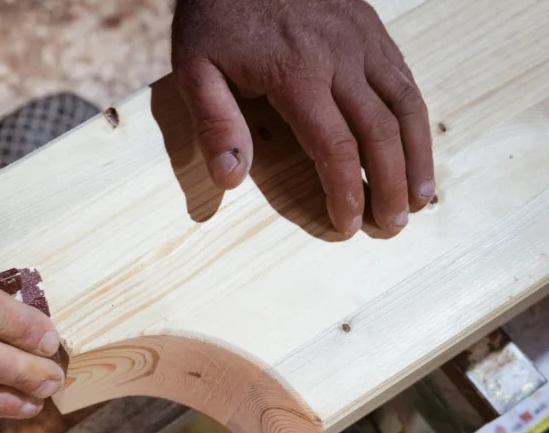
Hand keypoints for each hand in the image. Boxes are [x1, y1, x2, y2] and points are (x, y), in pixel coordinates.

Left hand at [172, 0, 434, 233]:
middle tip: (392, 226)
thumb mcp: (195, 68)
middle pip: (381, 131)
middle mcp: (341, 57)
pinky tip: (415, 145)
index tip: (348, 226)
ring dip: (418, 155)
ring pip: (406, 104)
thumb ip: (214, 122)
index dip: (346, 191)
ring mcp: (363, 40)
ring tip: (421, 198)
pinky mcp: (372, 28)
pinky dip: (416, 118)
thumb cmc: (215, 15)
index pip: (334, 146)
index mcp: (297, 73)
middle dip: (391, 184)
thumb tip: (231, 178)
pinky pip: (404, 78)